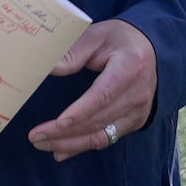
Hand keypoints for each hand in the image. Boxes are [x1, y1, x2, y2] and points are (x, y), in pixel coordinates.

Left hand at [27, 19, 156, 160]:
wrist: (150, 49)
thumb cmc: (119, 39)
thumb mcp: (97, 34)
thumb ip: (75, 51)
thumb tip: (51, 67)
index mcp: (129, 67)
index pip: (104, 94)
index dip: (81, 111)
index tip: (59, 123)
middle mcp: (137, 94)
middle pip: (99, 120)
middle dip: (65, 132)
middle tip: (35, 136)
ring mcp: (138, 111)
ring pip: (102, 135)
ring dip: (71, 143)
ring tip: (42, 144)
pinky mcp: (134, 122)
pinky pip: (107, 138)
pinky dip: (83, 146)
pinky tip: (62, 150)